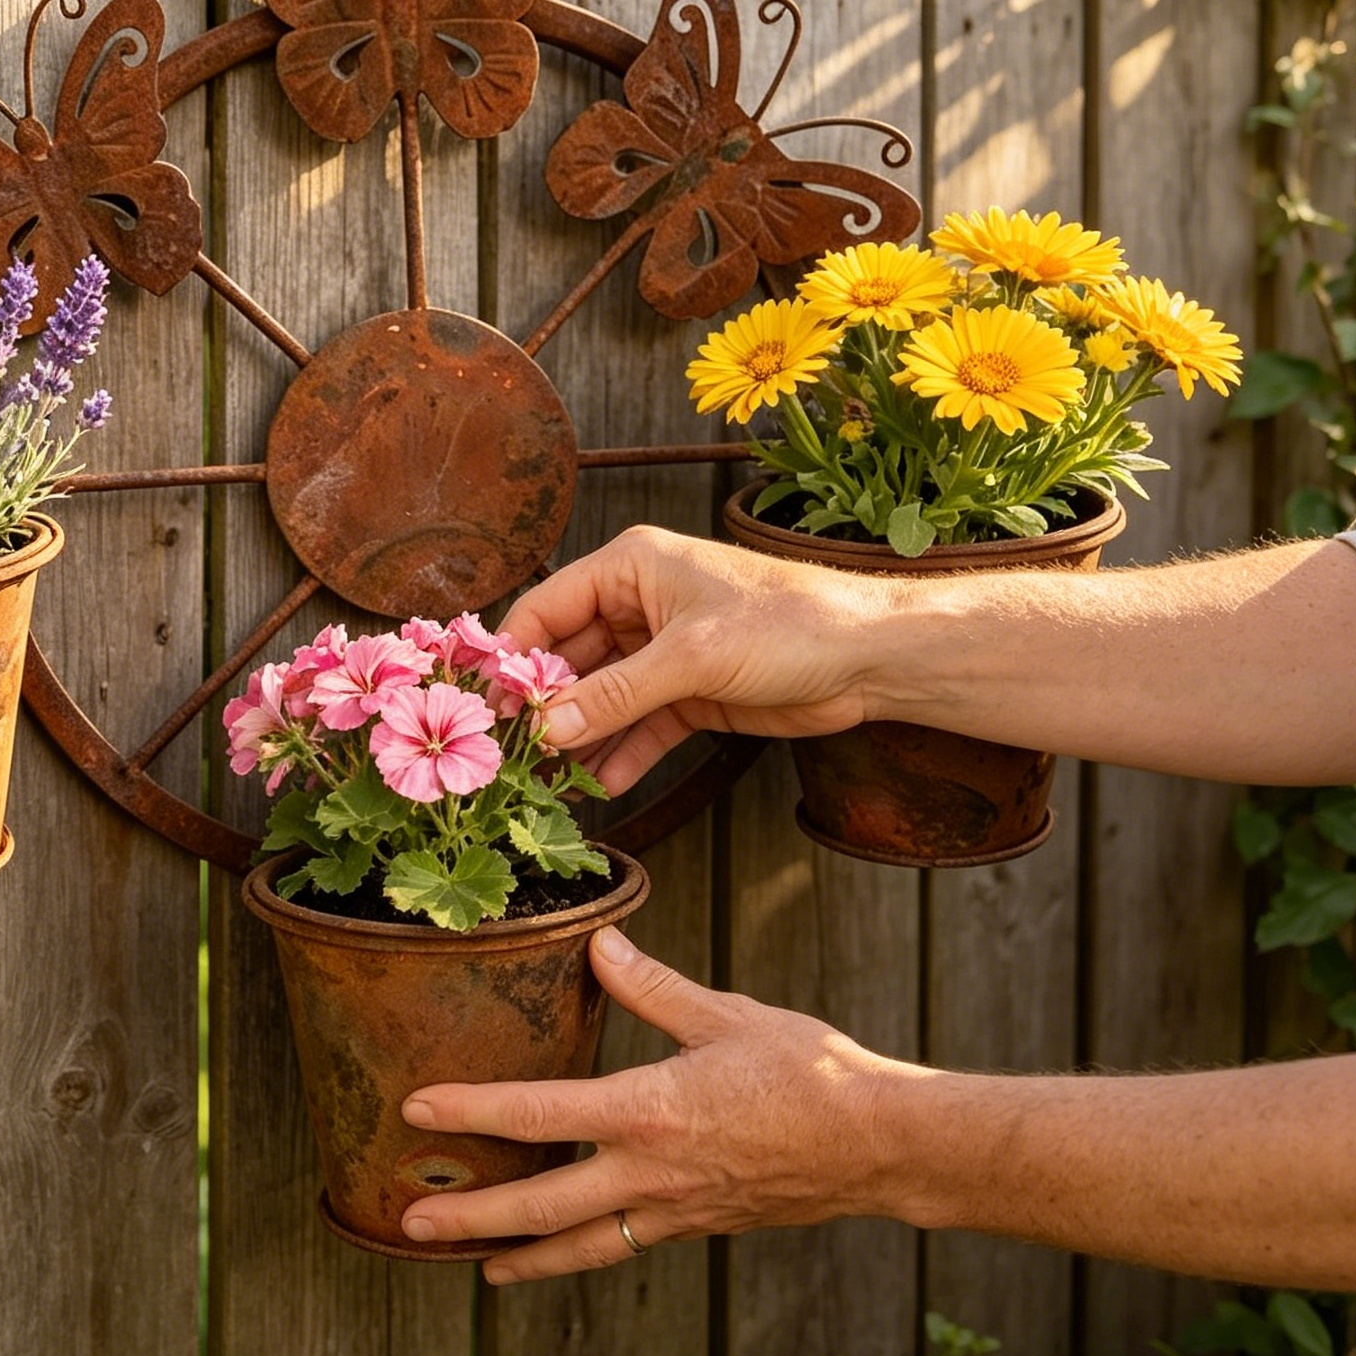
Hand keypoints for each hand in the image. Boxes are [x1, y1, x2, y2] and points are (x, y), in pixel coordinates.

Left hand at [398, 925, 903, 1283]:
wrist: (879, 1145)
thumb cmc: (808, 1071)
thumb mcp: (725, 1014)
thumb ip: (651, 986)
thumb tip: (597, 943)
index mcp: (649, 1109)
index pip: (539, 1113)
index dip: (472, 1112)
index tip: (418, 1110)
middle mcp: (651, 1171)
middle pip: (542, 1204)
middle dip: (472, 1215)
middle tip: (412, 1219)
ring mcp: (673, 1208)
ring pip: (581, 1244)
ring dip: (520, 1254)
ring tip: (472, 1265)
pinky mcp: (697, 1225)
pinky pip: (623, 1245)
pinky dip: (581, 1253)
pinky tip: (561, 1251)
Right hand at [498, 525, 882, 791]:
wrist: (868, 657)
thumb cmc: (787, 625)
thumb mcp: (690, 658)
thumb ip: (613, 696)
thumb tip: (546, 730)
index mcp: (630, 568)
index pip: (546, 609)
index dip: (514, 658)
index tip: (487, 708)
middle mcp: (638, 605)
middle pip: (567, 659)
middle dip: (543, 708)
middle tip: (512, 757)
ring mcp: (662, 652)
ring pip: (600, 699)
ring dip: (579, 739)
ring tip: (550, 783)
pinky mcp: (688, 693)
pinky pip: (637, 726)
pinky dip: (620, 754)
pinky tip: (603, 787)